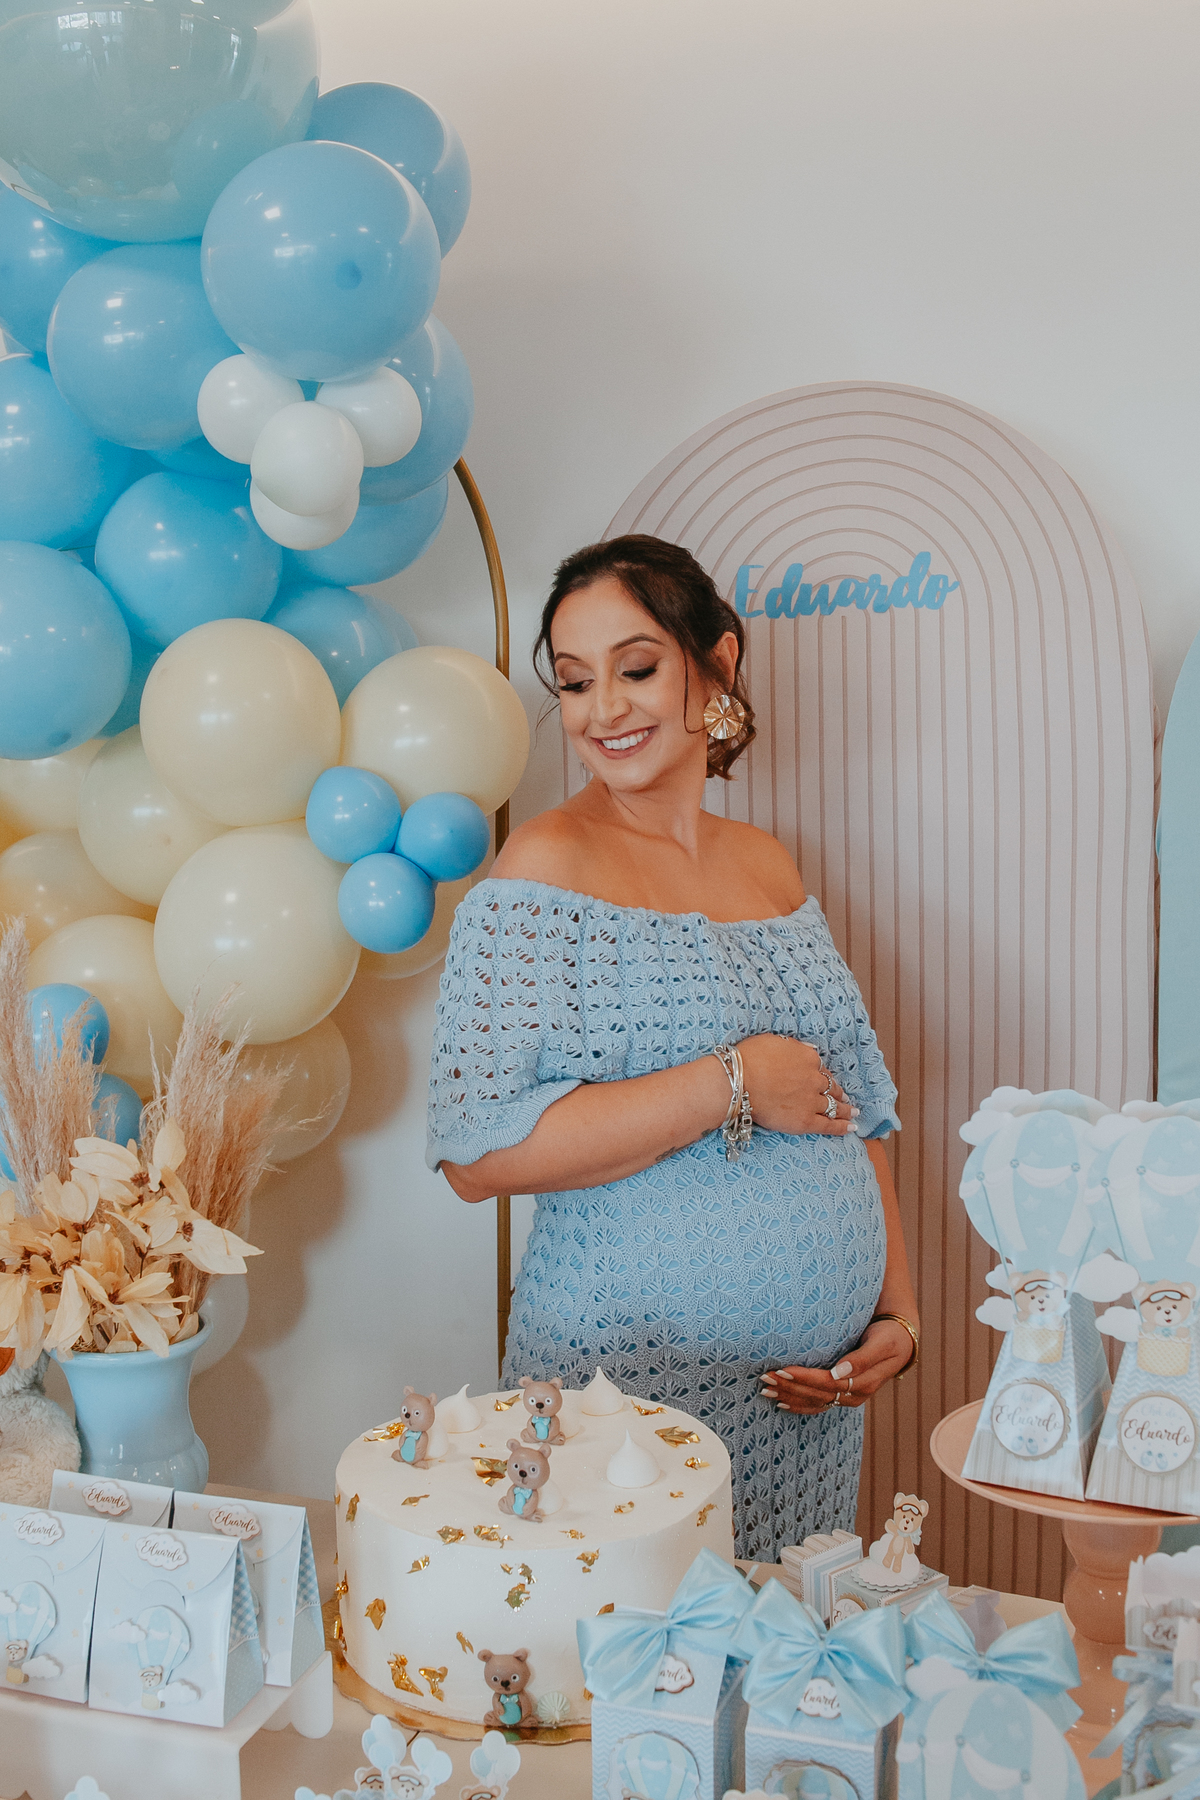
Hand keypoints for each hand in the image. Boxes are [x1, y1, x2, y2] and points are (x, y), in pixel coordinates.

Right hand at [736, 1035, 856, 1136]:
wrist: (738, 1082)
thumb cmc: (748, 1058)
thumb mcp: (773, 1041)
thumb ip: (793, 1046)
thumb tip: (805, 1050)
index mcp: (808, 1057)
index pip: (820, 1067)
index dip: (823, 1075)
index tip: (825, 1079)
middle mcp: (814, 1078)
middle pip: (830, 1086)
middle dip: (838, 1092)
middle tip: (843, 1097)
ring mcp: (811, 1101)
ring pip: (833, 1106)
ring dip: (845, 1109)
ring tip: (852, 1112)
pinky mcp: (805, 1121)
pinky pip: (828, 1125)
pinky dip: (841, 1127)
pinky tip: (851, 1128)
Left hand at [758, 1318, 913, 1413]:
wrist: (901, 1343)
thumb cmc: (889, 1337)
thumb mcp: (882, 1343)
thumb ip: (863, 1358)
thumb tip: (840, 1371)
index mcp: (863, 1383)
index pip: (827, 1384)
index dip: (804, 1379)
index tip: (783, 1370)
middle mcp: (853, 1394)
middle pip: (816, 1395)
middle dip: (789, 1387)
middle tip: (765, 1378)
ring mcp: (847, 1397)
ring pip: (814, 1402)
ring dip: (789, 1397)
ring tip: (766, 1391)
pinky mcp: (841, 1395)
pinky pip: (818, 1405)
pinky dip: (799, 1405)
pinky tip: (781, 1403)